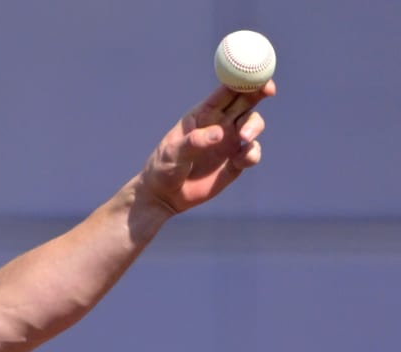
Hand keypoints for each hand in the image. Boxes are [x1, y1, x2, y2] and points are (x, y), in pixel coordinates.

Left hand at [140, 81, 274, 215]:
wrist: (164, 197)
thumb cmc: (163, 168)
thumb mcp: (172, 154)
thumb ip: (193, 142)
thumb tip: (219, 133)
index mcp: (204, 113)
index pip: (228, 90)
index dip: (244, 79)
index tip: (256, 75)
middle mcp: (220, 123)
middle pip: (246, 100)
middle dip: (260, 91)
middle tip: (269, 90)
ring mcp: (229, 142)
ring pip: (252, 124)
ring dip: (254, 126)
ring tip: (244, 138)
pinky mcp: (234, 163)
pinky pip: (251, 153)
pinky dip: (252, 153)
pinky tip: (241, 160)